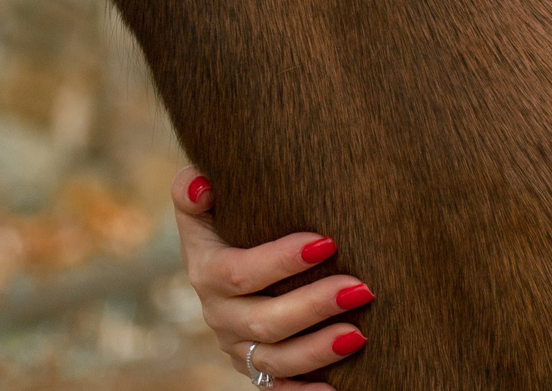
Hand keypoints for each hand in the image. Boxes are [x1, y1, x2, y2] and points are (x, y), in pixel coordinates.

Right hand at [172, 167, 371, 382]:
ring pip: (275, 359)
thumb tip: (200, 183)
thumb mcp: (204, 203)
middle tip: (360, 288)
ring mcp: (238, 347)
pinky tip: (336, 388)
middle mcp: (219, 315)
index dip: (280, 261)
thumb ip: (191, 188)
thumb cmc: (227, 219)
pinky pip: (278, 389)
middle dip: (313, 306)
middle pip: (263, 321)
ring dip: (318, 350)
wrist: (226, 261)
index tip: (326, 241)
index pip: (239, 272)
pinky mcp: (257, 368)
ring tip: (359, 334)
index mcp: (206, 271)